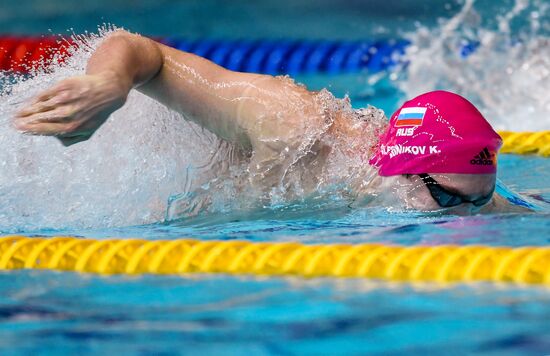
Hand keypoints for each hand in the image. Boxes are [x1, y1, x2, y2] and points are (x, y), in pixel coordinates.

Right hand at [13, 71, 128, 145]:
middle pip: (39, 119)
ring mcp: (65, 99)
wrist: (107, 91)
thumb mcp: (88, 131)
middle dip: (25, 121)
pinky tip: (31, 103)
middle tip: (15, 123)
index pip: (45, 130)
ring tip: (19, 114)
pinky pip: (45, 95)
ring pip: (40, 107)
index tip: (21, 130)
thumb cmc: (96, 113)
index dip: (31, 130)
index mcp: (72, 127)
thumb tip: (55, 139)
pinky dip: (36, 100)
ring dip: (27, 111)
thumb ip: (72, 139)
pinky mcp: (63, 87)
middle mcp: (67, 114)